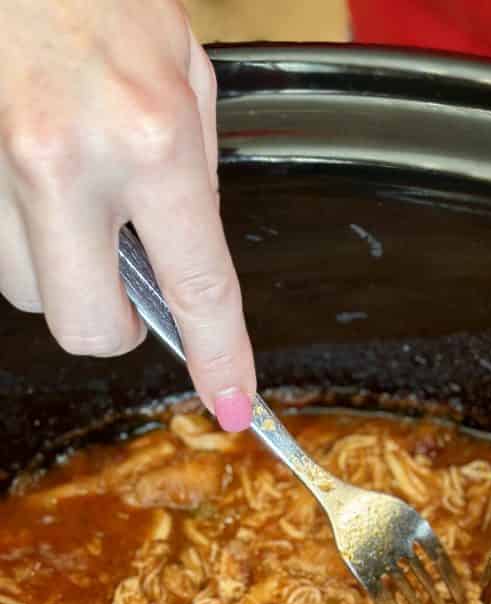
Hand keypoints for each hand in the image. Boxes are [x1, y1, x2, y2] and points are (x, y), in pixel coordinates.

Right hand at [0, 0, 254, 430]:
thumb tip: (186, 263)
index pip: (195, 288)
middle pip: (87, 326)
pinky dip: (20, 234)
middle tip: (130, 282)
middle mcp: (60, 162)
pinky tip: (36, 182)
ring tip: (74, 204)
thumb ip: (193, 179)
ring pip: (27, 293)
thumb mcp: (186, 77)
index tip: (232, 403)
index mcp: (148, 140)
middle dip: (117, 324)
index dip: (219, 359)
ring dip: (60, 273)